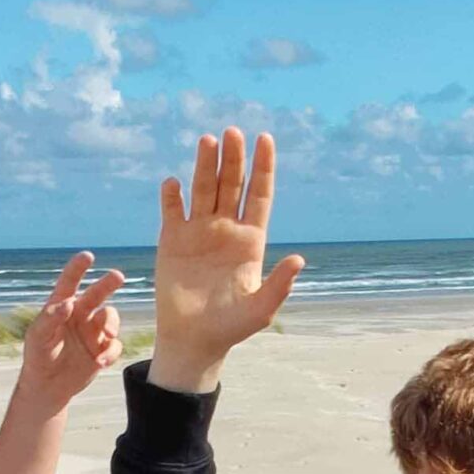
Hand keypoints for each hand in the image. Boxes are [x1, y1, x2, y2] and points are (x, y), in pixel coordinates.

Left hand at [13, 253, 126, 416]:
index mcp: (62, 306)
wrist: (48, 387)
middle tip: (117, 276)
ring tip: (108, 334)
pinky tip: (101, 362)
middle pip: (98, 294)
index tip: (88, 256)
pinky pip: (115, 345)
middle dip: (108, 284)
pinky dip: (111, 352)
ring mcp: (93, 332)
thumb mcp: (37, 337)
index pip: (70, 283)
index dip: (78, 268)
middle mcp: (80, 315)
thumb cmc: (38, 357)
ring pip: (111, 317)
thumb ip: (50, 319)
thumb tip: (67, 304)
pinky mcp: (102, 350)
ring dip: (112, 323)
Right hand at [148, 129, 304, 392]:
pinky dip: (172, 195)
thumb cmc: (230, 328)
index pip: (260, 195)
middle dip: (234, 158)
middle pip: (232, 185)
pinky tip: (174, 183)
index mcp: (251, 240)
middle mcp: (226, 229)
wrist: (193, 340)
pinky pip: (172, 210)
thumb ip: (279, 285)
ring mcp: (198, 231)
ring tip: (208, 141)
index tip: (265, 139)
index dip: (263, 167)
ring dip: (206, 165)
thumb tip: (300, 260)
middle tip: (233, 132)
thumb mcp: (260, 309)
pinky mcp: (172, 240)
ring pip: (203, 189)